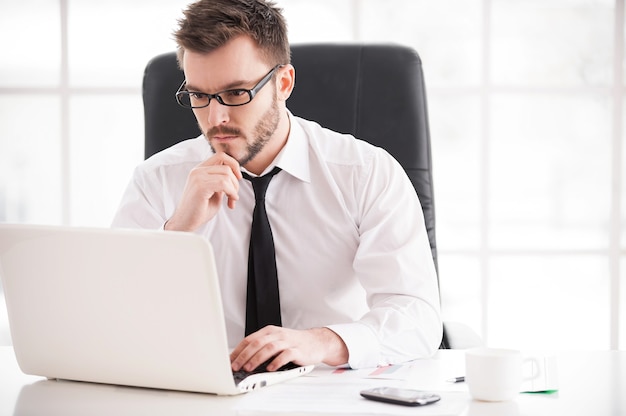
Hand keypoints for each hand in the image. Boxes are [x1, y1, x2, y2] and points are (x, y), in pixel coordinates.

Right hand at [165, 152, 241, 231]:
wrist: (185, 223)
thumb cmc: (199, 210)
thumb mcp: (214, 192)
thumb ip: (222, 181)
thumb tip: (236, 175)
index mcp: (200, 170)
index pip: (221, 156)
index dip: (234, 165)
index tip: (238, 179)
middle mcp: (197, 171)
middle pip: (226, 166)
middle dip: (236, 182)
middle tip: (234, 196)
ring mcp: (198, 177)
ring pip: (227, 174)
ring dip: (234, 189)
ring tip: (231, 200)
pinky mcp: (200, 186)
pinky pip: (224, 184)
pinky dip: (231, 192)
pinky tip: (231, 201)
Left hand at [230, 326, 348, 371]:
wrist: (316, 342)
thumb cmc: (293, 343)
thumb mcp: (276, 341)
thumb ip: (261, 348)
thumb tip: (242, 361)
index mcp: (269, 331)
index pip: (250, 339)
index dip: (238, 350)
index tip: (230, 361)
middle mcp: (278, 334)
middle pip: (257, 343)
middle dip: (244, 355)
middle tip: (236, 366)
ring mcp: (288, 341)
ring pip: (269, 347)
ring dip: (257, 358)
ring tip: (249, 368)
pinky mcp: (298, 350)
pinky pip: (286, 355)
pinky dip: (276, 362)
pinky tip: (270, 368)